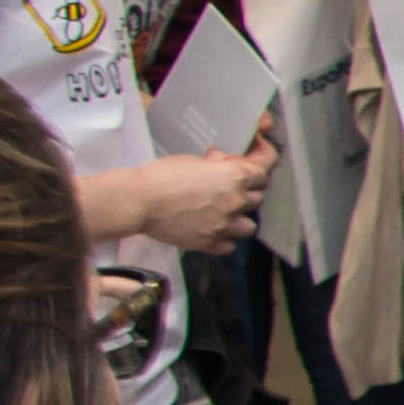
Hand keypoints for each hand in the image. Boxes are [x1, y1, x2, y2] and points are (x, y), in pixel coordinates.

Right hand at [102, 134, 271, 249]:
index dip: (260, 164)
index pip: (264, 170)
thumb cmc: (160, 176)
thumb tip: (223, 164)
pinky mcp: (211, 243)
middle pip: (257, 197)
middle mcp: (235, 201)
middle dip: (245, 191)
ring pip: (249, 225)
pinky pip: (230, 244)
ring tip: (222, 212)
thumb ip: (216, 165)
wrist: (138, 201)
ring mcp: (225, 224)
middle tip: (227, 188)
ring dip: (239, 218)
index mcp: (234, 176)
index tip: (257, 160)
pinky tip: (212, 229)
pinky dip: (224, 238)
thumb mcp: (193, 160)